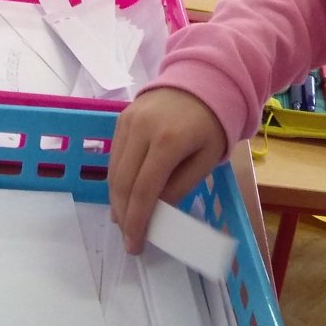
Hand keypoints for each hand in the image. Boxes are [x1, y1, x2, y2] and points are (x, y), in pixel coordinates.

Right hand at [109, 88, 227, 252]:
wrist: (203, 80)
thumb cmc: (212, 123)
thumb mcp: (206, 159)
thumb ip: (181, 186)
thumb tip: (157, 214)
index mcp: (168, 141)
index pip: (144, 190)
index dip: (137, 222)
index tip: (135, 245)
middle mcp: (141, 130)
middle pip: (123, 183)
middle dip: (124, 216)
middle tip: (129, 239)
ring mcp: (127, 121)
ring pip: (114, 171)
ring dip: (116, 200)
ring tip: (124, 221)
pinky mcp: (121, 118)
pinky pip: (114, 155)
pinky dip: (116, 180)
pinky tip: (122, 196)